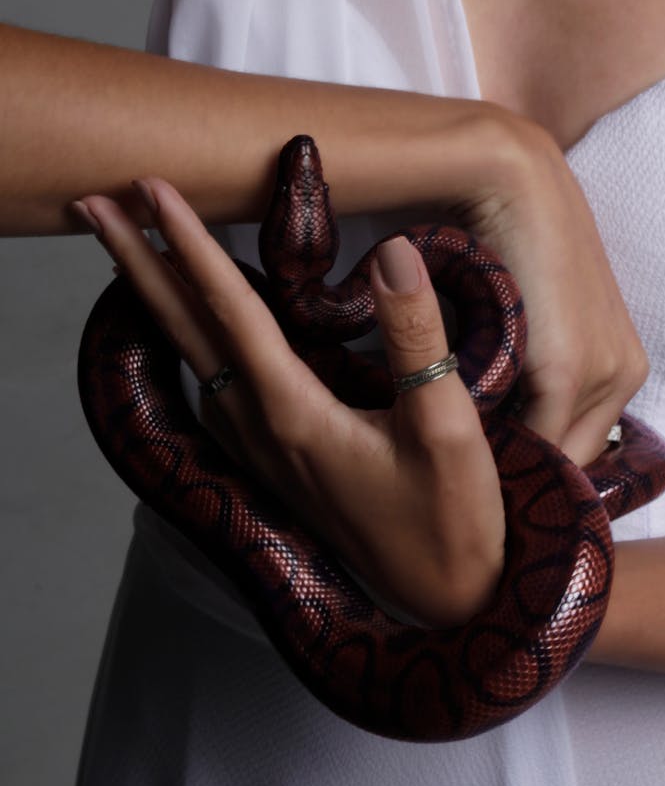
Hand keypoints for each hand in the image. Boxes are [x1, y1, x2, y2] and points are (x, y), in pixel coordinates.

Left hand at [73, 181, 504, 627]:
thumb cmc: (452, 520)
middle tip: (92, 207)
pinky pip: (217, 390)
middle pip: (185, 332)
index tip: (150, 189)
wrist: (446, 596)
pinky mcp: (281, 463)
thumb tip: (393, 252)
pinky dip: (192, 346)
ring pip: (195, 360)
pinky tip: (195, 338)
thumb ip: (417, 338)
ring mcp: (266, 451)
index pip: (231, 311)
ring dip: (159, 303)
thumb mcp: (447, 427)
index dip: (191, 245)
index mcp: (296, 414)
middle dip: (138, 265)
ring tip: (132, 257)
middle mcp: (264, 430)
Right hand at [450, 117, 647, 464]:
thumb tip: (494, 421)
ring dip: (509, 463)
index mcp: (622, 364)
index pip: (580, 442)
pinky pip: (534, 437)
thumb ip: (529, 372)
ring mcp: (602, 373)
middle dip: (526, 471)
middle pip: (571, 456)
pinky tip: (462, 450)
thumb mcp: (531, 323)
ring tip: (463, 466)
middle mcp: (624, 374)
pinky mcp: (568, 370)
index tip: (491, 474)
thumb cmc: (513, 247)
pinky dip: (498, 449)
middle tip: (475, 477)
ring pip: (553, 452)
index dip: (535, 463)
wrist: (511, 187)